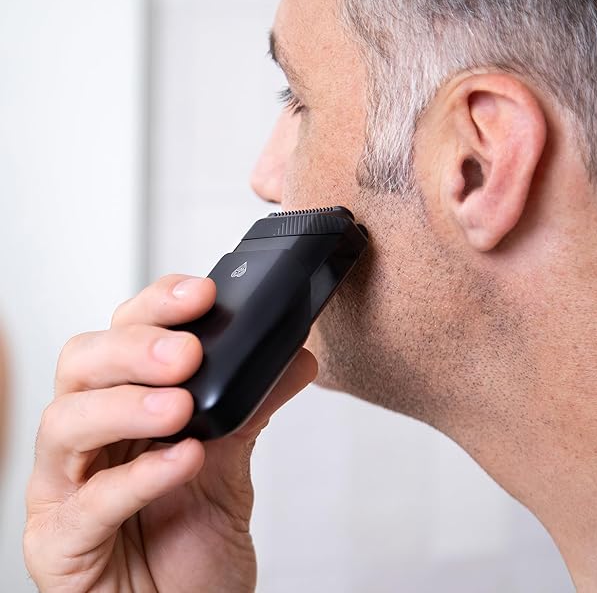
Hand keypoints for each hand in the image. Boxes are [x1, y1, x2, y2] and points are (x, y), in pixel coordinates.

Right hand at [24, 274, 316, 591]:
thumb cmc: (191, 539)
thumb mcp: (230, 458)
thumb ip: (253, 404)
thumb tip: (296, 354)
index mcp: (123, 402)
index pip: (124, 332)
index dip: (156, 305)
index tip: (202, 292)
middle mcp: (88, 436)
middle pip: (83, 362)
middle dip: (136, 347)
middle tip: (187, 353)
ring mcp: (64, 488)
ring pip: (66, 423)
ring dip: (128, 406)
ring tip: (181, 407)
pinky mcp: (60, 544)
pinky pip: (86, 506)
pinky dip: (137, 478)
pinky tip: (183, 461)